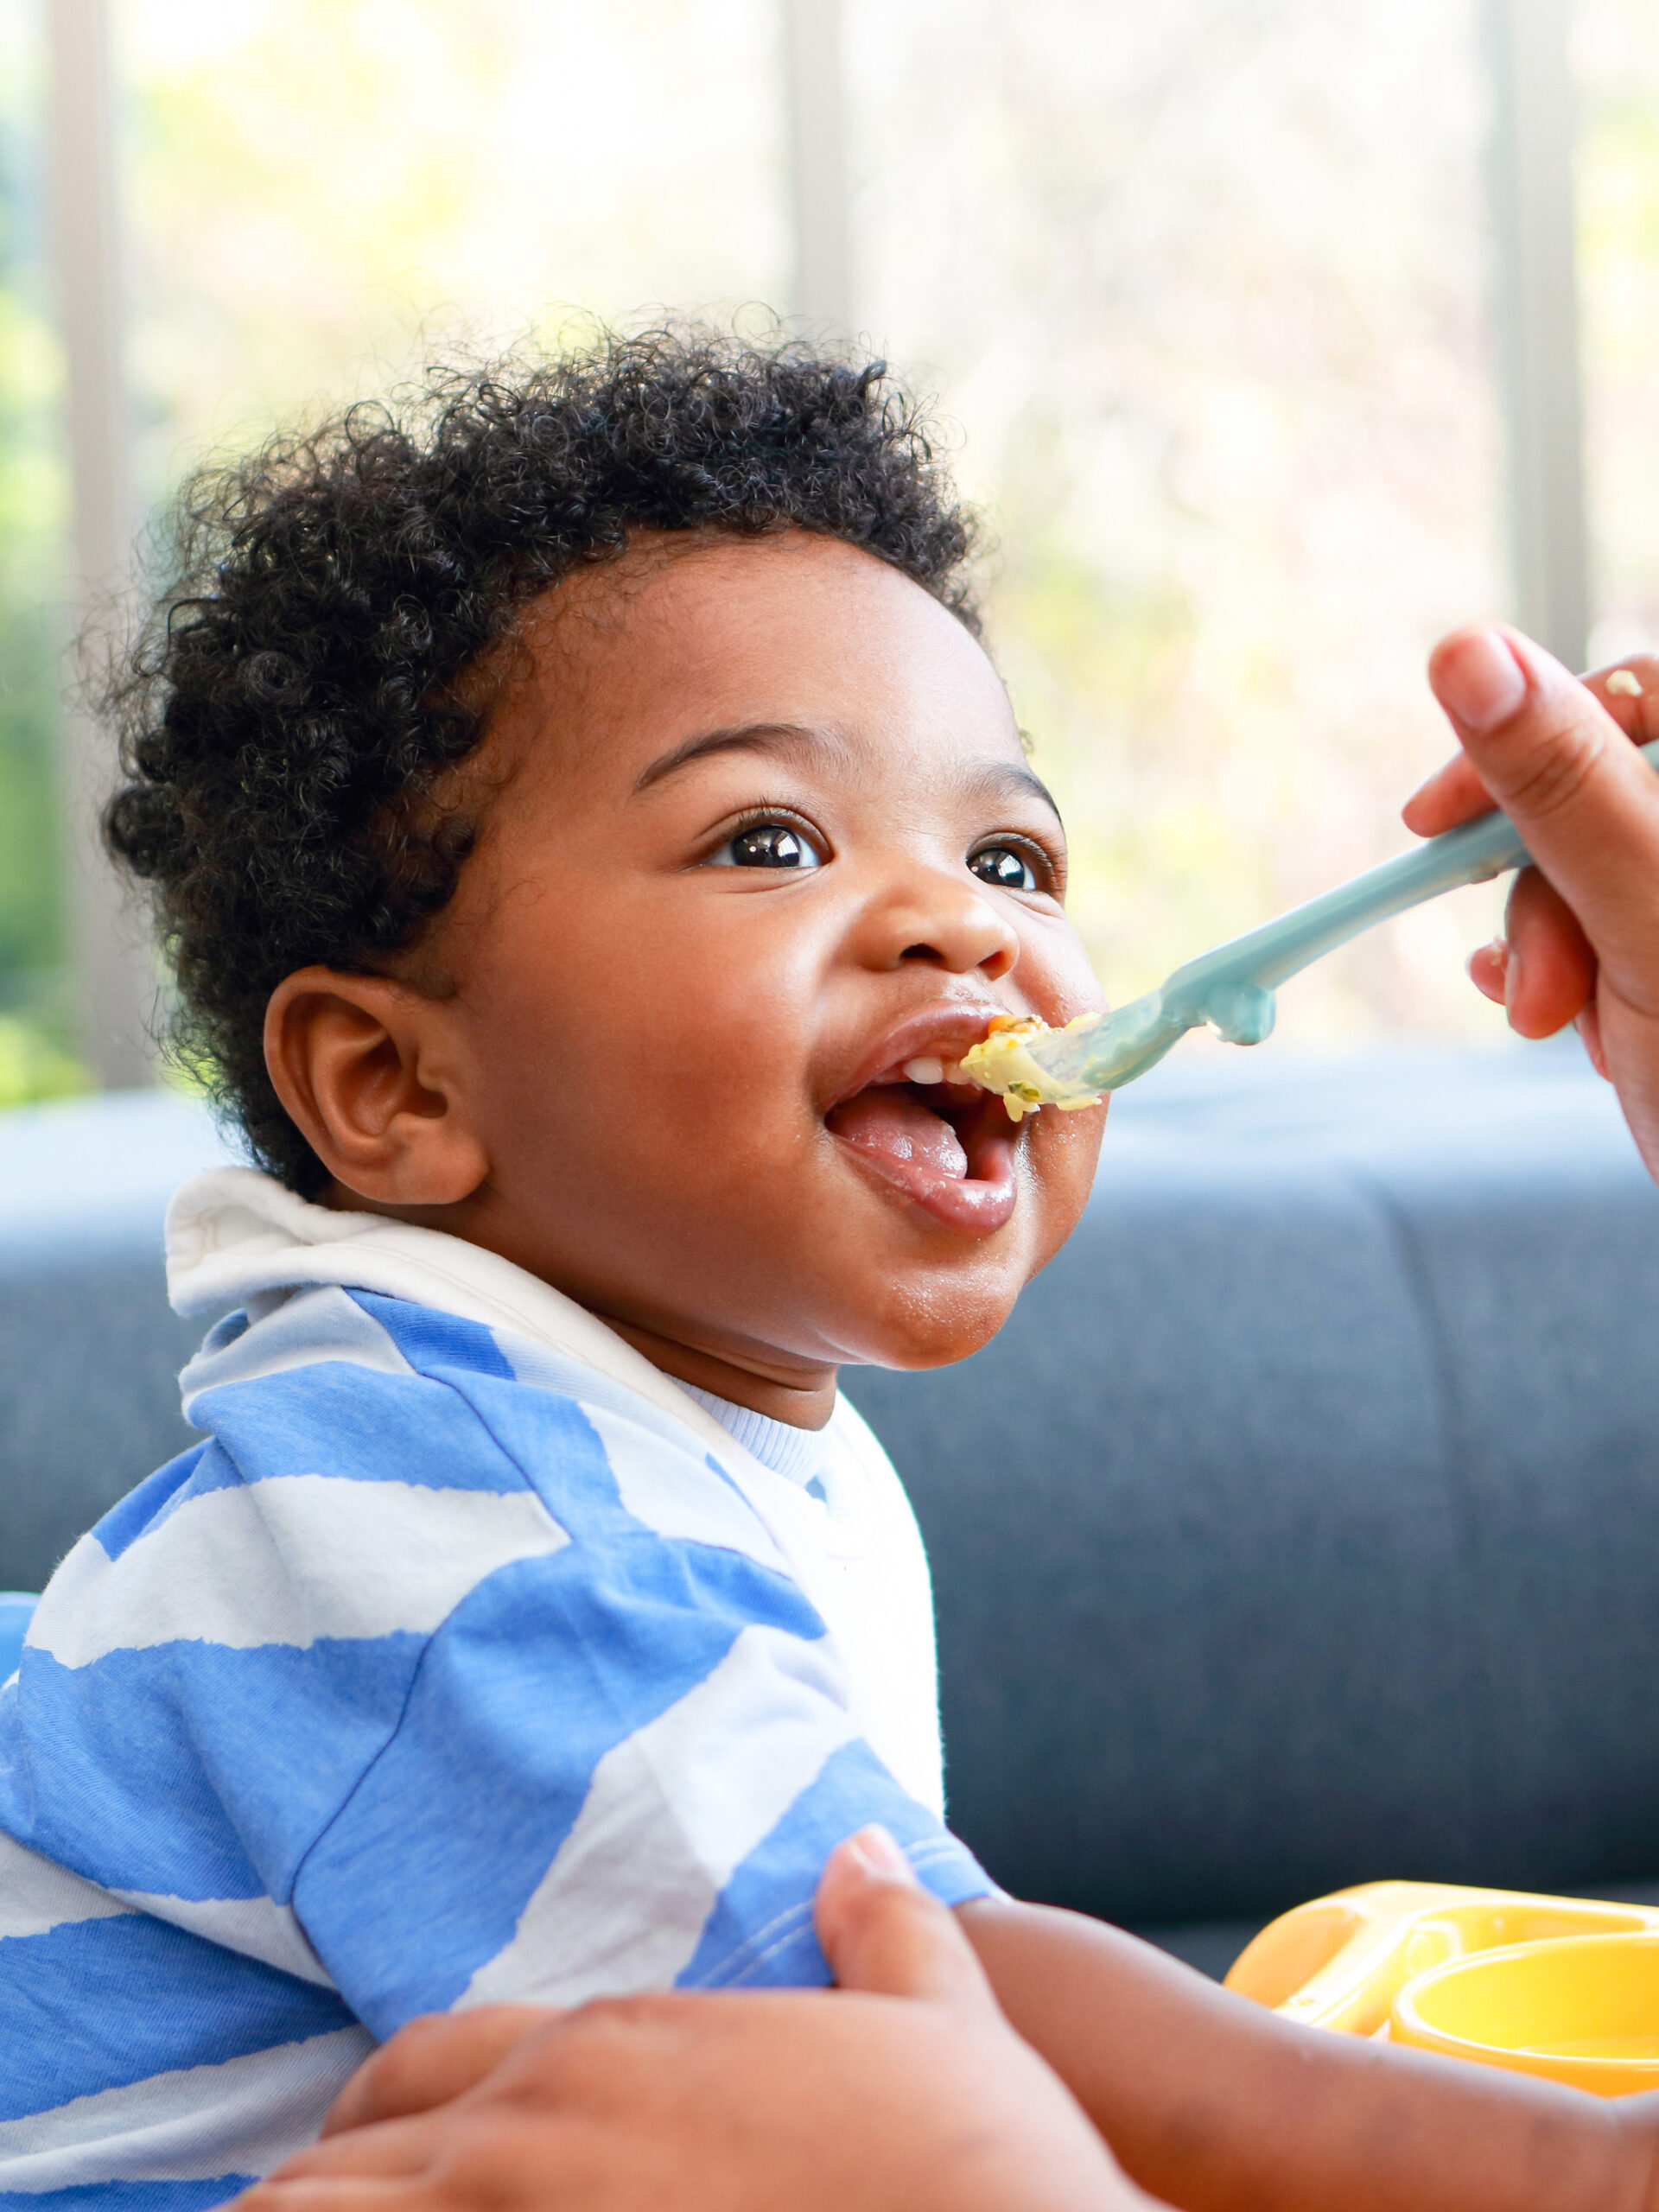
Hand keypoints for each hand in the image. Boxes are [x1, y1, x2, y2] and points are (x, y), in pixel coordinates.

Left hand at [237, 1826, 1156, 2211]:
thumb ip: (887, 1936)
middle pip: (346, 2154)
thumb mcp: (938, 2030)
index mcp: (618, 2048)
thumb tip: (864, 1851)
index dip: (382, 2121)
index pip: (422, 2069)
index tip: (381, 2162)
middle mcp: (538, 2131)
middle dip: (325, 2185)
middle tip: (334, 2209)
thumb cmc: (971, 2164)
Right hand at [1405, 625, 1658, 1178]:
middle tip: (1536, 994)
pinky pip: (1603, 920)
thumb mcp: (1649, 919)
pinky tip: (1559, 1023)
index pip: (1636, 690)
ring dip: (1551, 947)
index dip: (1526, 733)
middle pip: (1603, 785)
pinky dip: (1562, 969)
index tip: (1431, 820)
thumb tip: (1468, 647)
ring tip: (1571, 1034)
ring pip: (1592, 863)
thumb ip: (1563, 782)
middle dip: (1542, 886)